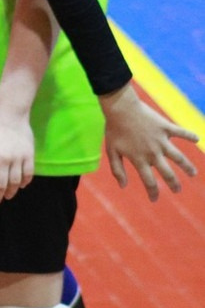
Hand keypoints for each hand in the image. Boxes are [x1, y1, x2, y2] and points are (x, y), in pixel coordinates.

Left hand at [0, 111, 34, 208]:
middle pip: (1, 186)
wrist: (10, 115)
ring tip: (6, 197)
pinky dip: (24, 183)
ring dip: (10, 193)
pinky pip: (28, 174)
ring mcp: (18, 159)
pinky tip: (20, 186)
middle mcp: (4, 161)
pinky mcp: (29, 156)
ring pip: (15, 183)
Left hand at [100, 83, 197, 200]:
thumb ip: (117, 169)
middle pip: (167, 173)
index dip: (152, 192)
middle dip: (174, 184)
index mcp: (140, 159)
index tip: (154, 199)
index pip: (149, 181)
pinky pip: (180, 132)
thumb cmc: (114, 129)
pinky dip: (189, 135)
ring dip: (187, 166)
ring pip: (178, 157)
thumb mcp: (112, 151)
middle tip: (177, 190)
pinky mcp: (165, 127)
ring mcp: (161, 140)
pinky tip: (197, 138)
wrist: (120, 108)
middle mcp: (153, 152)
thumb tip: (123, 186)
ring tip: (193, 174)